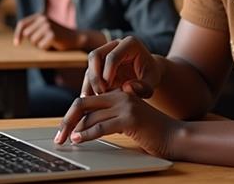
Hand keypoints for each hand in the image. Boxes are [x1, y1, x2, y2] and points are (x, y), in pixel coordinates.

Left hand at [13, 14, 79, 49]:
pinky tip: (53, 44)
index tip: (16, 44)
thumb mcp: (43, 28)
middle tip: (44, 40)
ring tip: (49, 41)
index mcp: (39, 15)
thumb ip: (32, 29)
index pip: (22, 24)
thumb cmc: (56, 35)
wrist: (75, 38)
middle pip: (27, 35)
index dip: (17, 34)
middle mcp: (43, 18)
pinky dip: (46, 48)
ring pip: (33, 41)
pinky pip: (41, 47)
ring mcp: (48, 26)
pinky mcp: (52, 34)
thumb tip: (15, 40)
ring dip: (40, 45)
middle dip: (33, 41)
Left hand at [54, 89, 180, 157]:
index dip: (72, 114)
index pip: (87, 100)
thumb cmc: (150, 131)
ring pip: (90, 116)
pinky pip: (101, 126)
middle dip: (67, 120)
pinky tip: (79, 139)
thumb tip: (82, 126)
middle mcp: (120, 95)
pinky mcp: (130, 119)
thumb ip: (108, 117)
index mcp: (118, 93)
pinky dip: (87, 134)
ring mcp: (126, 106)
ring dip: (74, 130)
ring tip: (66, 140)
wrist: (175, 136)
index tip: (63, 128)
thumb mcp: (126, 120)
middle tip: (58, 135)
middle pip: (83, 104)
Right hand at [82, 36, 161, 96]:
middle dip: (95, 76)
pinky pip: (89, 72)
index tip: (109, 90)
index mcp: (130, 44)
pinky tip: (92, 99)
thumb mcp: (152, 81)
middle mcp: (115, 44)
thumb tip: (126, 88)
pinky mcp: (99, 62)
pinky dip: (89, 85)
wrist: (147, 73)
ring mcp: (106, 51)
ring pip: (90, 63)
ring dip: (90, 81)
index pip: (112, 57)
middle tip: (101, 93)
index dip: (108, 74)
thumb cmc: (150, 76)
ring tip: (96, 98)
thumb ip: (144, 86)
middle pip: (95, 55)